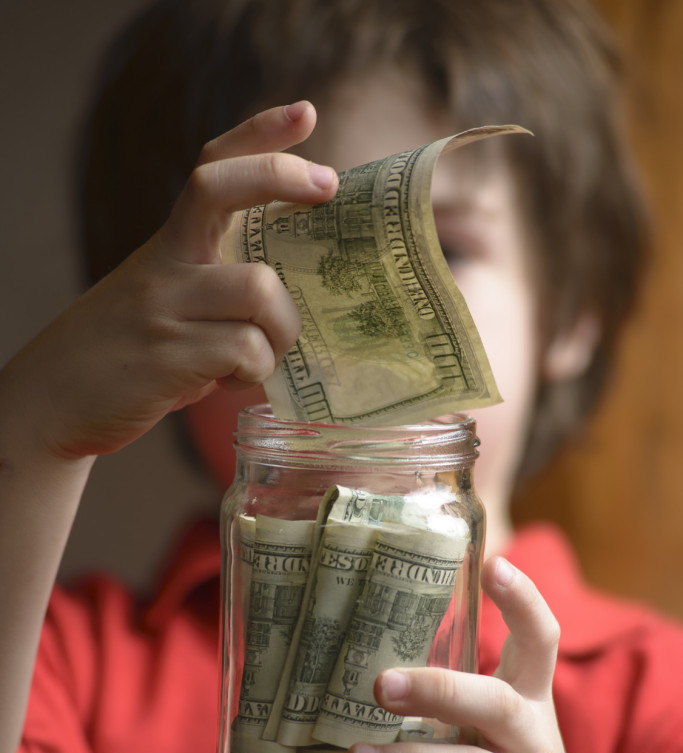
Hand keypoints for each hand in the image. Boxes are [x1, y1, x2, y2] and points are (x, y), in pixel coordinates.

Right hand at [8, 101, 336, 459]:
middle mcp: (164, 265)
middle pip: (225, 191)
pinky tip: (232, 382)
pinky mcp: (167, 358)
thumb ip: (212, 290)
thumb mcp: (162, 303)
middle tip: (325, 193)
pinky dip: (256, 372)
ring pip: (258, 288)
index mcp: (168, 247)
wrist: (50, 401)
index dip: (259, 135)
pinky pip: (245, 351)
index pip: (212, 170)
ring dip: (283, 329)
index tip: (305, 114)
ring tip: (266, 356)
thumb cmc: (123, 355)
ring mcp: (163, 308)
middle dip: (286, 177)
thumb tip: (291, 300)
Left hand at [347, 555, 599, 752]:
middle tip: (379, 686)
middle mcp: (535, 742)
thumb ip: (444, 707)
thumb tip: (340, 668)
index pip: (540, 641)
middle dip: (439, 690)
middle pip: (497, 703)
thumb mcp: (487, 737)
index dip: (523, 600)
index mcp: (527, 703)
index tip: (493, 564)